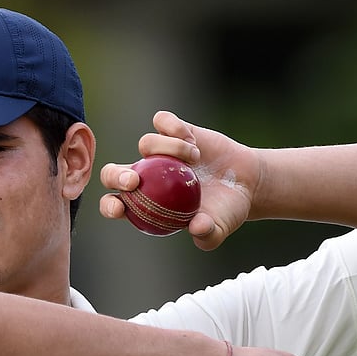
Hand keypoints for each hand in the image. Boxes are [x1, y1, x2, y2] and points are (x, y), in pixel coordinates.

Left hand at [100, 110, 261, 250]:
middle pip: (113, 172)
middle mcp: (147, 176)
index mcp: (146, 204)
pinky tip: (192, 141)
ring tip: (194, 159)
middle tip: (134, 181)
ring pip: (146, 143)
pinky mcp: (175, 130)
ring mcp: (159, 152)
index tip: (121, 208)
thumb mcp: (219, 227)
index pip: (114, 205)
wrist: (246, 183)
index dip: (110, 206)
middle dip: (115, 175)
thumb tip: (197, 228)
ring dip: (169, 148)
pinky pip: (162, 121)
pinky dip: (174, 128)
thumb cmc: (226, 210)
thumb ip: (208, 234)